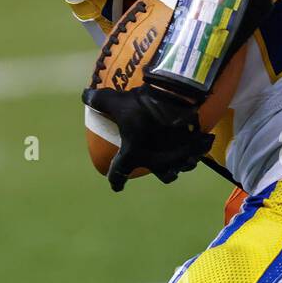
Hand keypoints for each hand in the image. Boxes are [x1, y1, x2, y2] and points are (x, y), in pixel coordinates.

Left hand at [82, 85, 212, 191]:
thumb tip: (85, 96)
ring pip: (182, 167)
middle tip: (160, 163)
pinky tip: (196, 143)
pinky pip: (196, 154)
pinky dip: (196, 151)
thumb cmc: (142, 105)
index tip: (116, 186)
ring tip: (180, 154)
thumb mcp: (117, 101)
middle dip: (162, 172)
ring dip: (181, 163)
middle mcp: (157, 162)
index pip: (119, 174)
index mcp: (134, 155)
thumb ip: (100, 101)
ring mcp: (178, 157)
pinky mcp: (195, 147)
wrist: (176, 98)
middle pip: (164, 176)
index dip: (115, 181)